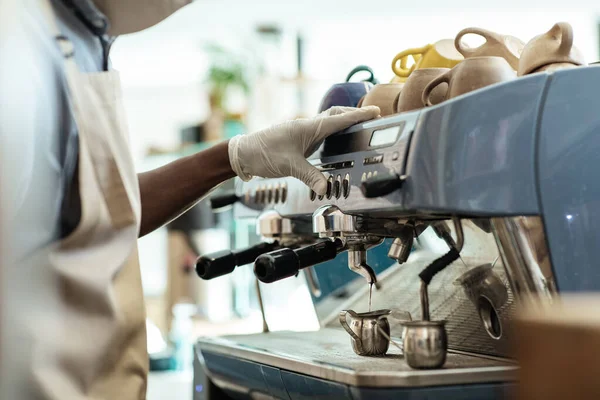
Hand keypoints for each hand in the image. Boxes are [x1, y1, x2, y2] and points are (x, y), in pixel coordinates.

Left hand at [228, 106, 379, 194]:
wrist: (243, 154)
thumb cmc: (263, 154)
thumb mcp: (289, 166)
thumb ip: (310, 176)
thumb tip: (326, 188)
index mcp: (309, 127)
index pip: (340, 119)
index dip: (359, 116)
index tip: (376, 111)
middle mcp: (307, 126)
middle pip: (336, 115)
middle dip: (354, 115)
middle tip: (371, 117)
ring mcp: (302, 132)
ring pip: (328, 122)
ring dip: (343, 121)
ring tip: (358, 127)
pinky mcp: (298, 139)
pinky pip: (320, 131)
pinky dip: (332, 132)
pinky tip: (334, 141)